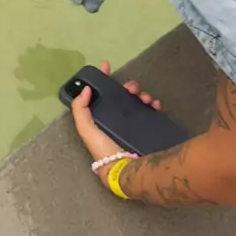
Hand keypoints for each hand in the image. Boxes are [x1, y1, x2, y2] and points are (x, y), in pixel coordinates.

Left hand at [71, 61, 160, 186]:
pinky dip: (153, 105)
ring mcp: (132, 125)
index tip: (106, 65)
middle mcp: (117, 119)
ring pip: (137, 101)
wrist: (127, 170)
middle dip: (127, 87)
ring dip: (141, 95)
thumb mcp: (86, 129)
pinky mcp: (147, 130)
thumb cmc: (104, 150)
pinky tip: (155, 105)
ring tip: (145, 98)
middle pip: (122, 96)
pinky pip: (151, 112)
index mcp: (101, 118)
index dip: (103, 79)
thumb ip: (80, 109)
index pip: (102, 94)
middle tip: (131, 88)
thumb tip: (86, 89)